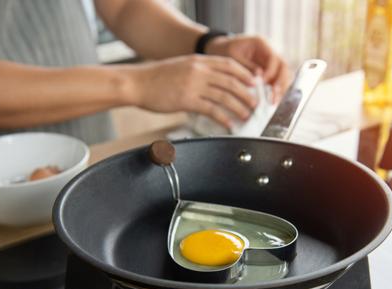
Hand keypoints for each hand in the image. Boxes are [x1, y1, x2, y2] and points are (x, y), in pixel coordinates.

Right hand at [130, 55, 256, 128]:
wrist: (137, 83)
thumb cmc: (155, 78)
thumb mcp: (181, 66)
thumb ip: (198, 72)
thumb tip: (213, 82)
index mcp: (199, 61)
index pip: (229, 65)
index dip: (245, 74)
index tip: (253, 83)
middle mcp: (199, 71)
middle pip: (232, 82)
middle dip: (246, 94)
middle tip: (254, 104)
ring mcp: (193, 85)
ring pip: (225, 96)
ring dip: (239, 107)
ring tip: (246, 116)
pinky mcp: (187, 100)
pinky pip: (212, 110)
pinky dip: (224, 118)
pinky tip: (229, 125)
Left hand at [205, 35, 290, 102]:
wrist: (219, 49)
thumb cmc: (223, 51)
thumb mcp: (231, 57)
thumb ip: (245, 66)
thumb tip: (259, 78)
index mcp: (261, 43)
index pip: (274, 58)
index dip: (271, 72)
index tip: (263, 83)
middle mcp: (269, 51)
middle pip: (284, 67)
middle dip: (281, 83)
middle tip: (274, 98)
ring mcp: (270, 62)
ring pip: (283, 75)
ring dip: (281, 89)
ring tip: (274, 102)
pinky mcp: (268, 71)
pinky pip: (276, 81)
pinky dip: (275, 91)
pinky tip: (272, 101)